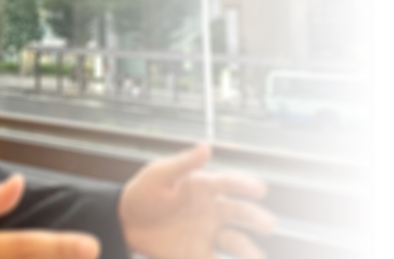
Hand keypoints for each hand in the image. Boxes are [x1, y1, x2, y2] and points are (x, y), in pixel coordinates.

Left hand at [118, 145, 275, 258]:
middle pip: (240, 214)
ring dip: (248, 250)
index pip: (230, 184)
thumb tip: (206, 146)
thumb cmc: (142, 193)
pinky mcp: (197, 255)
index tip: (260, 189)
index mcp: (204, 187)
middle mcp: (212, 210)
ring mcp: (207, 234)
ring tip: (257, 257)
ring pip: (235, 242)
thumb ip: (184, 163)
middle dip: (256, 219)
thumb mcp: (160, 174)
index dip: (245, 185)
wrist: (124, 222)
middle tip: (268, 225)